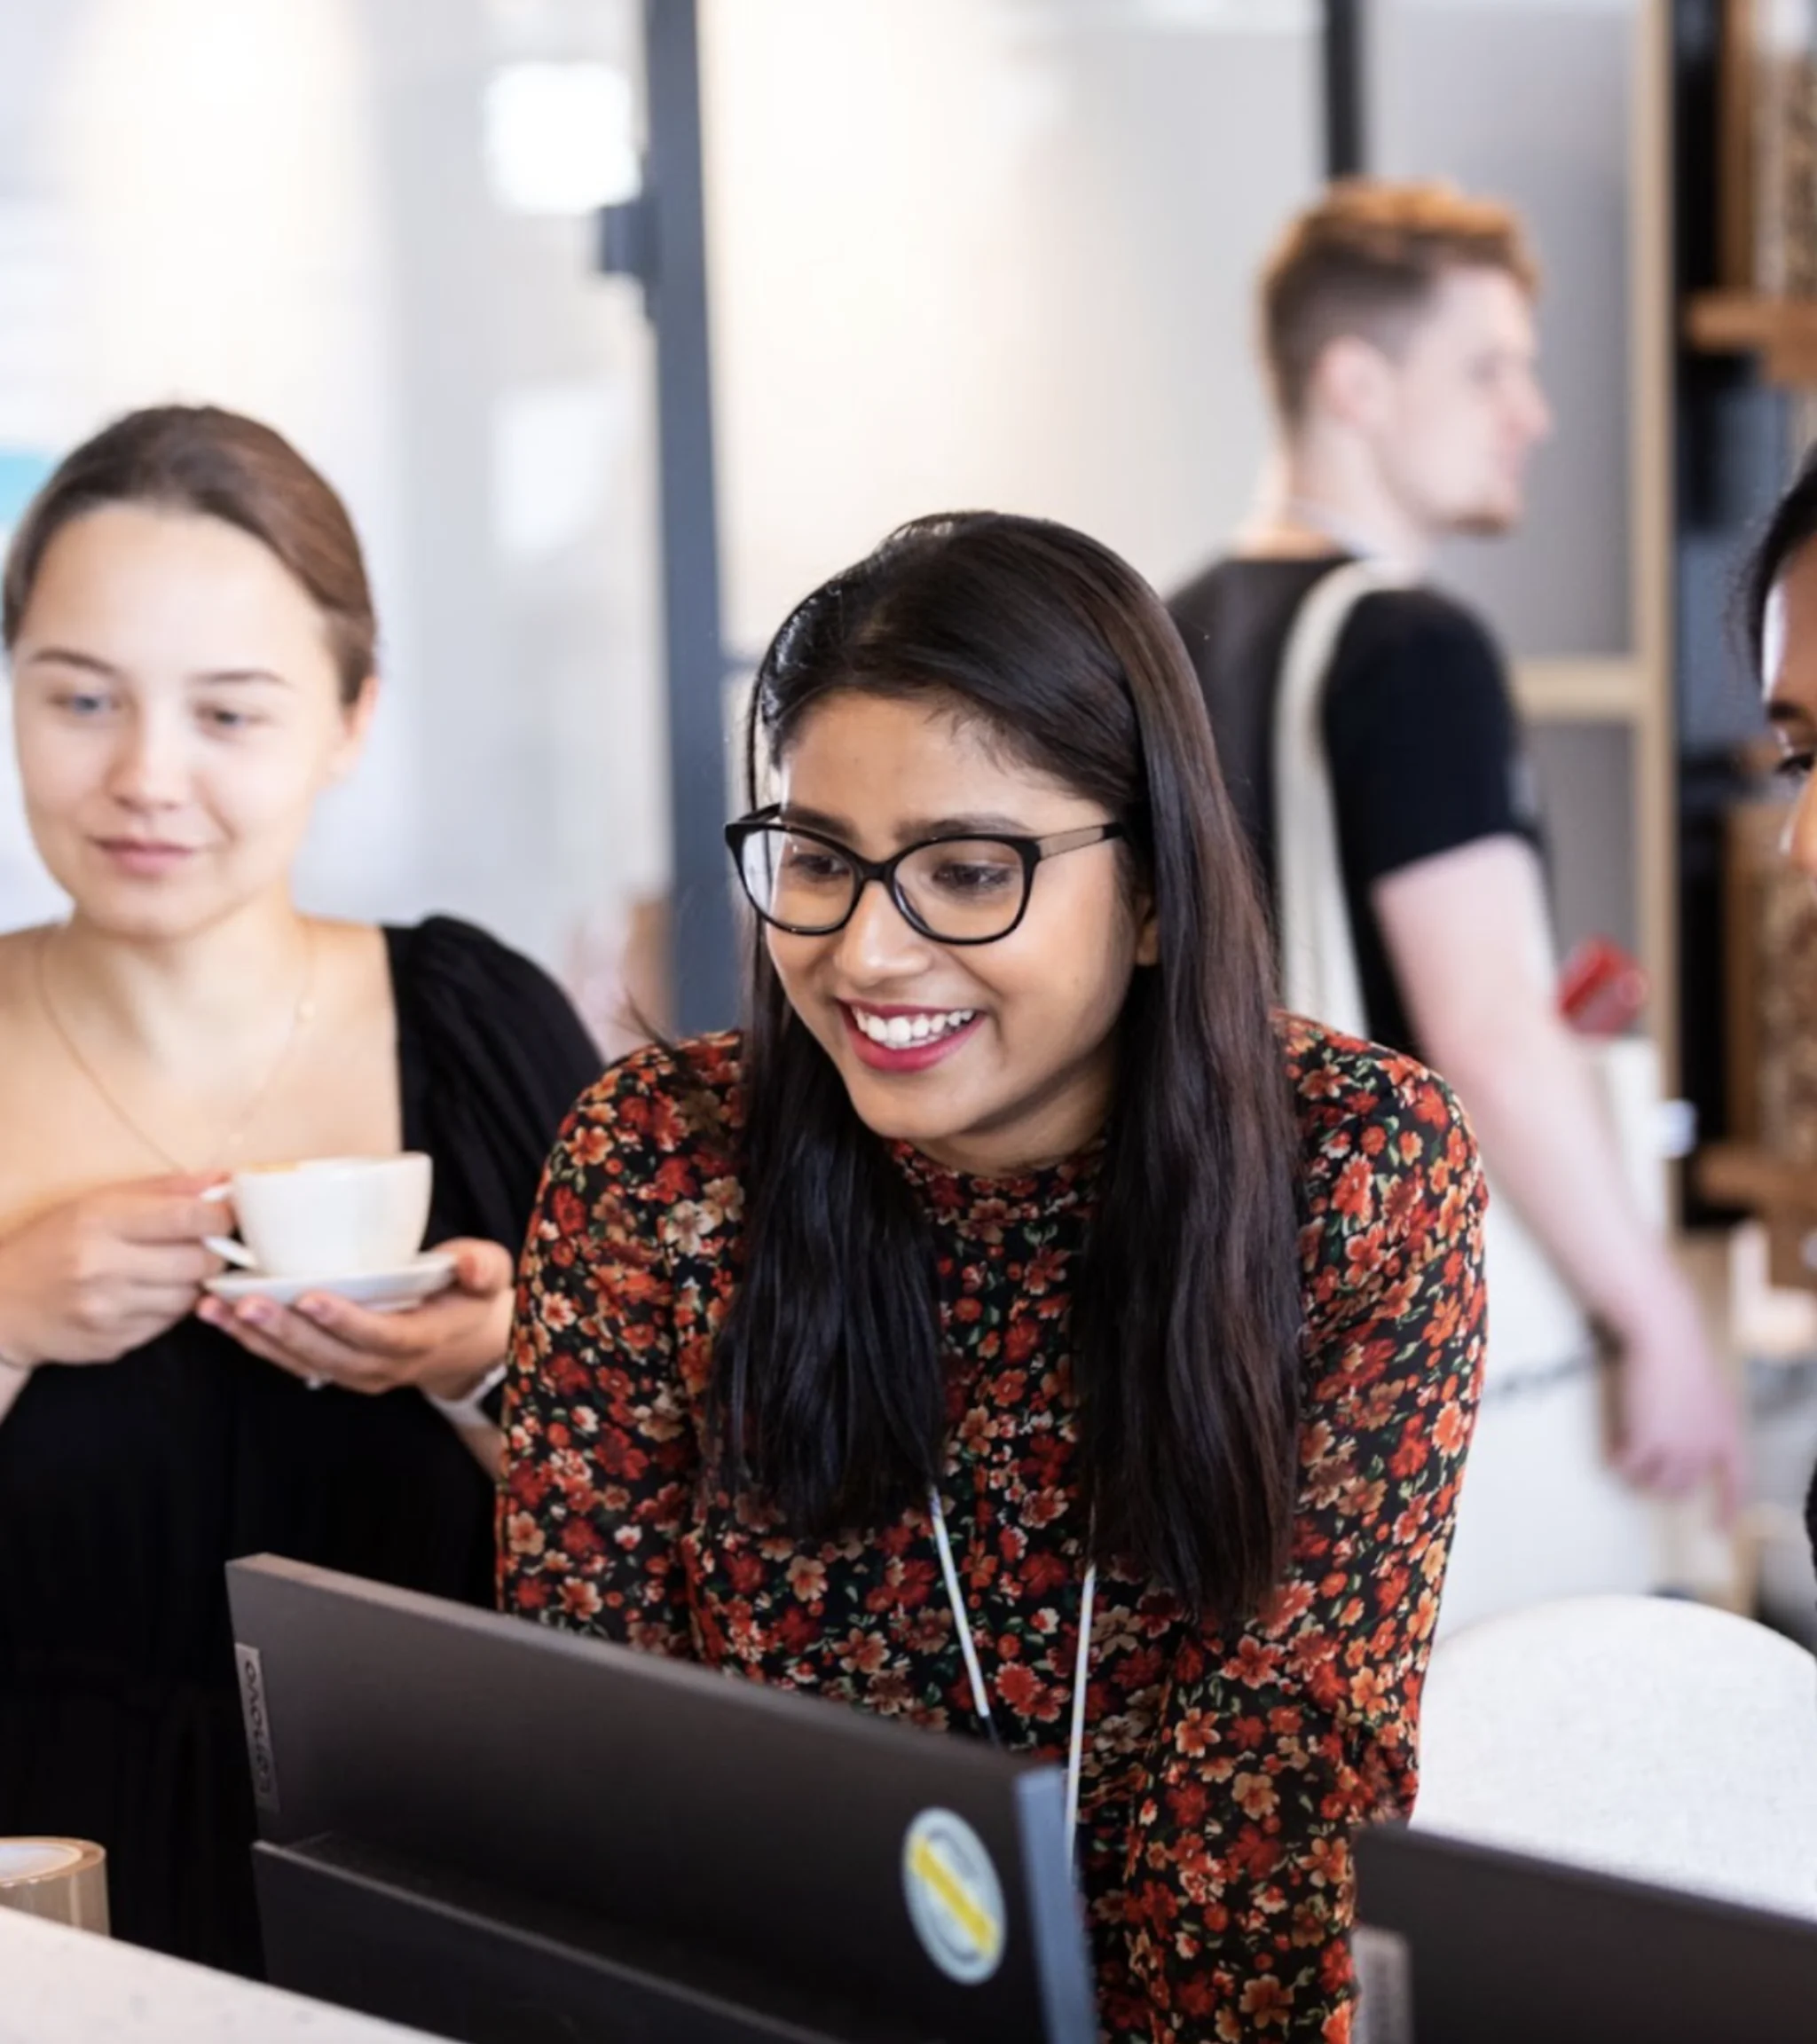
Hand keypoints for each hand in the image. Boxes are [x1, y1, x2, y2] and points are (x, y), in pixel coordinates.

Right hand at [0, 1175, 227, 1368]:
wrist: (2, 1307)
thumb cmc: (54, 1243)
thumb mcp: (97, 1202)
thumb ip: (164, 1190)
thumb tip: (224, 1178)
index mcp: (100, 1221)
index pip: (187, 1217)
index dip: (221, 1216)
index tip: (227, 1216)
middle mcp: (103, 1267)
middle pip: (199, 1262)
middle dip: (214, 1253)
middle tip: (206, 1246)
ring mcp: (108, 1311)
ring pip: (189, 1297)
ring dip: (193, 1283)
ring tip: (173, 1269)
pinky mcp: (114, 1343)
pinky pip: (169, 1324)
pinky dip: (171, 1308)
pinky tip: (150, 1294)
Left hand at [197, 1238, 515, 1399]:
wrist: (464, 1344)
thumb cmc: (471, 1298)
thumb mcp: (491, 1275)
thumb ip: (483, 1266)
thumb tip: (466, 1263)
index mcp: (420, 1340)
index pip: (380, 1336)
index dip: (345, 1321)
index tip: (310, 1296)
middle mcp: (383, 1366)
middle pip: (328, 1355)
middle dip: (285, 1330)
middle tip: (245, 1300)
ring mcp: (355, 1373)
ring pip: (301, 1362)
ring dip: (256, 1338)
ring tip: (215, 1308)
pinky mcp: (334, 1369)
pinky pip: (290, 1362)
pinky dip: (254, 1342)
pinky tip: (221, 1316)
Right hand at [1610, 1289, 1747, 1522]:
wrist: (1665, 1336)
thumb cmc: (1681, 1352)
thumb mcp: (1707, 1393)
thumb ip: (1701, 1422)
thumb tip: (1683, 1447)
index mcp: (1728, 1432)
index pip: (1736, 1482)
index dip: (1727, 1509)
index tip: (1717, 1530)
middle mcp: (1706, 1446)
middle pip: (1682, 1486)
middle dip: (1661, 1483)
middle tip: (1643, 1469)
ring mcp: (1678, 1447)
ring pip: (1653, 1483)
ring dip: (1637, 1476)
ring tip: (1625, 1459)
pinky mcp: (1647, 1442)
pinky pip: (1626, 1467)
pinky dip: (1616, 1462)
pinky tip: (1612, 1451)